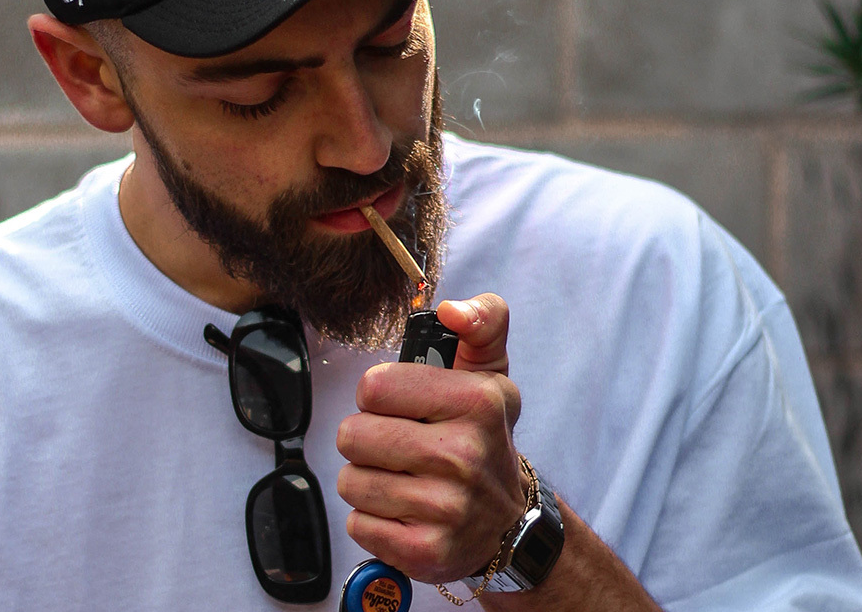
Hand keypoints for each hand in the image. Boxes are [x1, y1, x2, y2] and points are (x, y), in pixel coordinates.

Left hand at [336, 293, 526, 583]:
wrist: (510, 522)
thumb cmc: (484, 436)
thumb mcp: (490, 372)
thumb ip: (481, 322)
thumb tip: (451, 309)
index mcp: (476, 402)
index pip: (374, 386)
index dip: (380, 396)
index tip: (406, 408)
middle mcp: (464, 455)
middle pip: (353, 435)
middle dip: (367, 440)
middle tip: (401, 448)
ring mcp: (447, 508)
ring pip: (351, 481)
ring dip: (368, 481)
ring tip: (403, 481)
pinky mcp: (426, 551)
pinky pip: (358, 524)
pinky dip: (372, 520)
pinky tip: (404, 514)